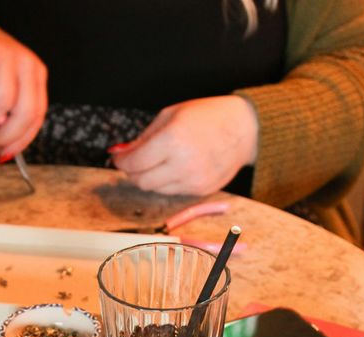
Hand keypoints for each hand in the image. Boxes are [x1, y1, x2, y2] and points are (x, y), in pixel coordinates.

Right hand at [0, 4, 46, 158]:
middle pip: (24, 113)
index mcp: (35, 74)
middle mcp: (26, 64)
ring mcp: (7, 56)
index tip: (6, 153)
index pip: (37, 116)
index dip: (21, 140)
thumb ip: (7, 116)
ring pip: (1, 103)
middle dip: (5, 136)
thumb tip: (3, 149)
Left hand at [109, 96, 257, 195]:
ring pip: (156, 189)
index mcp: (172, 141)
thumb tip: (119, 153)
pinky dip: (168, 182)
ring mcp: (193, 181)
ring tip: (160, 161)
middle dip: (133, 171)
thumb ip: (143, 138)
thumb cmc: (207, 116)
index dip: (121, 161)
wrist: (244, 129)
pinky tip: (176, 167)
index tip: (119, 157)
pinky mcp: (201, 191)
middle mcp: (182, 165)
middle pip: (141, 181)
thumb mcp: (170, 116)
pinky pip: (173, 192)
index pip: (134, 163)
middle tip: (136, 160)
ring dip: (150, 177)